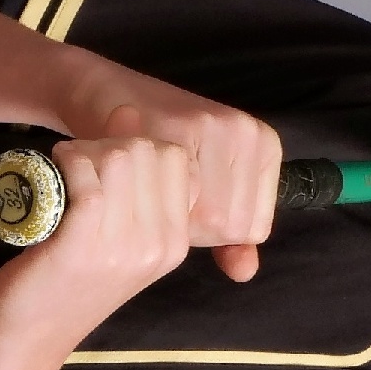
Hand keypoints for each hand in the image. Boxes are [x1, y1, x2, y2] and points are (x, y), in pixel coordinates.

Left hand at [0, 112, 197, 348]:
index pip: (178, 161)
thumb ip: (140, 206)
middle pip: (152, 152)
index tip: (104, 160)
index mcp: (175, 244)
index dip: (139, 144)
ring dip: (87, 149)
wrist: (28, 340)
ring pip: (121, 158)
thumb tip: (136, 123)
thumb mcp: (122, 251)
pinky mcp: (82, 245)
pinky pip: (88, 179)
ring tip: (67, 166)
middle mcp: (158, 245)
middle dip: (112, 140)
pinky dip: (68, 162)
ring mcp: (123, 248)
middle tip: (80, 161)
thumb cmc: (68, 287)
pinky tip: (54, 168)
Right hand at [59, 67, 278, 280]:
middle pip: (233, 225)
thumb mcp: (202, 190)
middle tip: (164, 197)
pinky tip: (140, 181)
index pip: (254, 229)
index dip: (212, 232)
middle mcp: (248, 133)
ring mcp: (222, 125)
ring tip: (153, 190)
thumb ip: (229, 236)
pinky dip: (156, 201)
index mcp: (264, 146)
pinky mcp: (188, 123)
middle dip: (194, 227)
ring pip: (210, 218)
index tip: (185, 205)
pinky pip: (182, 198)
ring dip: (175, 217)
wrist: (106, 97)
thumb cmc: (155, 150)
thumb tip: (245, 273)